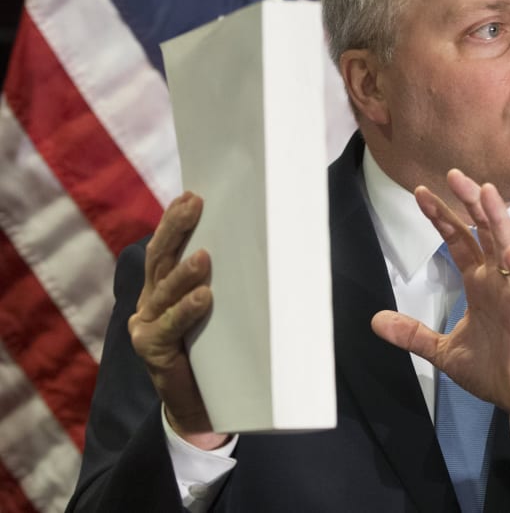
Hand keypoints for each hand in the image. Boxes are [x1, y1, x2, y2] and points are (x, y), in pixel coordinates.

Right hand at [127, 192, 227, 449]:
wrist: (203, 407)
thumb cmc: (217, 351)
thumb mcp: (224, 310)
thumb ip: (231, 283)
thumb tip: (270, 248)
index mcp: (164, 286)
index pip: (167, 247)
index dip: (175, 220)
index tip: (193, 194)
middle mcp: (150, 301)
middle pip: (160, 259)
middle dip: (175, 229)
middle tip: (193, 205)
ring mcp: (146, 325)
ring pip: (163, 291)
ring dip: (184, 272)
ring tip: (205, 256)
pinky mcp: (151, 351)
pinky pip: (167, 328)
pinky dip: (185, 312)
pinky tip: (203, 298)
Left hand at [371, 169, 509, 437]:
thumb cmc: (494, 369)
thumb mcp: (443, 351)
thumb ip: (413, 333)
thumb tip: (377, 321)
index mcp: (480, 284)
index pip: (459, 241)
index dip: (441, 217)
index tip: (421, 193)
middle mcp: (497, 280)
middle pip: (483, 232)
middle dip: (468, 203)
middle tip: (453, 174)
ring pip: (506, 246)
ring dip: (495, 218)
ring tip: (484, 191)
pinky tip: (509, 246)